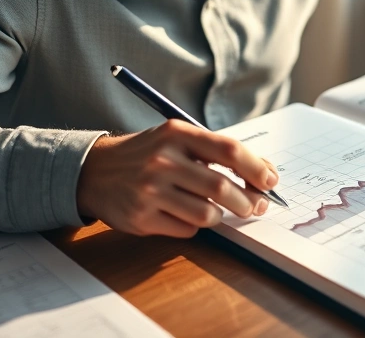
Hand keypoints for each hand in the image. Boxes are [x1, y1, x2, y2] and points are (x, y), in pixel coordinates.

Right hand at [76, 120, 278, 237]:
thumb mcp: (177, 139)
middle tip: (255, 207)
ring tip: (217, 212)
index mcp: (177, 134)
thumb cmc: (148, 154)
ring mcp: (150, 190)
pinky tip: (184, 215)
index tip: (270, 182)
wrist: (93, 171)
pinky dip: (194, 227)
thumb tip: (264, 174)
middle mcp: (163, 159)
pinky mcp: (141, 217)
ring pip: (206, 214)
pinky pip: (186, 230)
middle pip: (221, 187)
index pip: (229, 150)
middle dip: (247, 202)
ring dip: (220, 217)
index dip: (256, 168)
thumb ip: (216, 152)